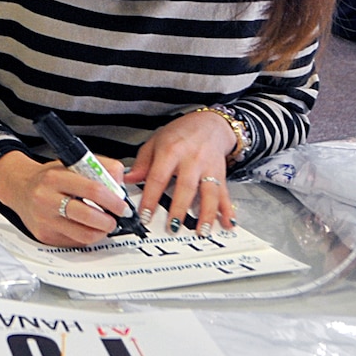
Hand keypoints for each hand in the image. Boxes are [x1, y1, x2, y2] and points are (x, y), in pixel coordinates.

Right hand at [0, 150, 132, 247]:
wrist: (19, 189)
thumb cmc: (48, 178)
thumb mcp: (71, 164)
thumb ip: (99, 167)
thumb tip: (119, 182)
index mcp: (55, 178)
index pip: (93, 190)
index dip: (114, 201)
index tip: (122, 206)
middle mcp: (46, 199)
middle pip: (89, 216)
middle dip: (110, 221)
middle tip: (114, 218)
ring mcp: (44, 220)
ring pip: (84, 235)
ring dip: (101, 232)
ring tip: (102, 225)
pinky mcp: (44, 236)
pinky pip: (75, 242)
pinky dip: (85, 237)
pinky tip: (84, 227)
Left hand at [125, 109, 238, 233]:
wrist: (209, 123)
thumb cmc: (180, 134)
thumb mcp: (155, 141)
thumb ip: (142, 163)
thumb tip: (127, 180)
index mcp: (170, 151)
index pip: (158, 177)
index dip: (151, 198)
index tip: (145, 216)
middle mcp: (191, 159)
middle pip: (186, 187)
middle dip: (179, 209)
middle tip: (173, 227)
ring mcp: (208, 167)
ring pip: (209, 192)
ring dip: (206, 214)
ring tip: (201, 231)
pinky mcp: (221, 174)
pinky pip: (224, 194)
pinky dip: (227, 210)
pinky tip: (228, 223)